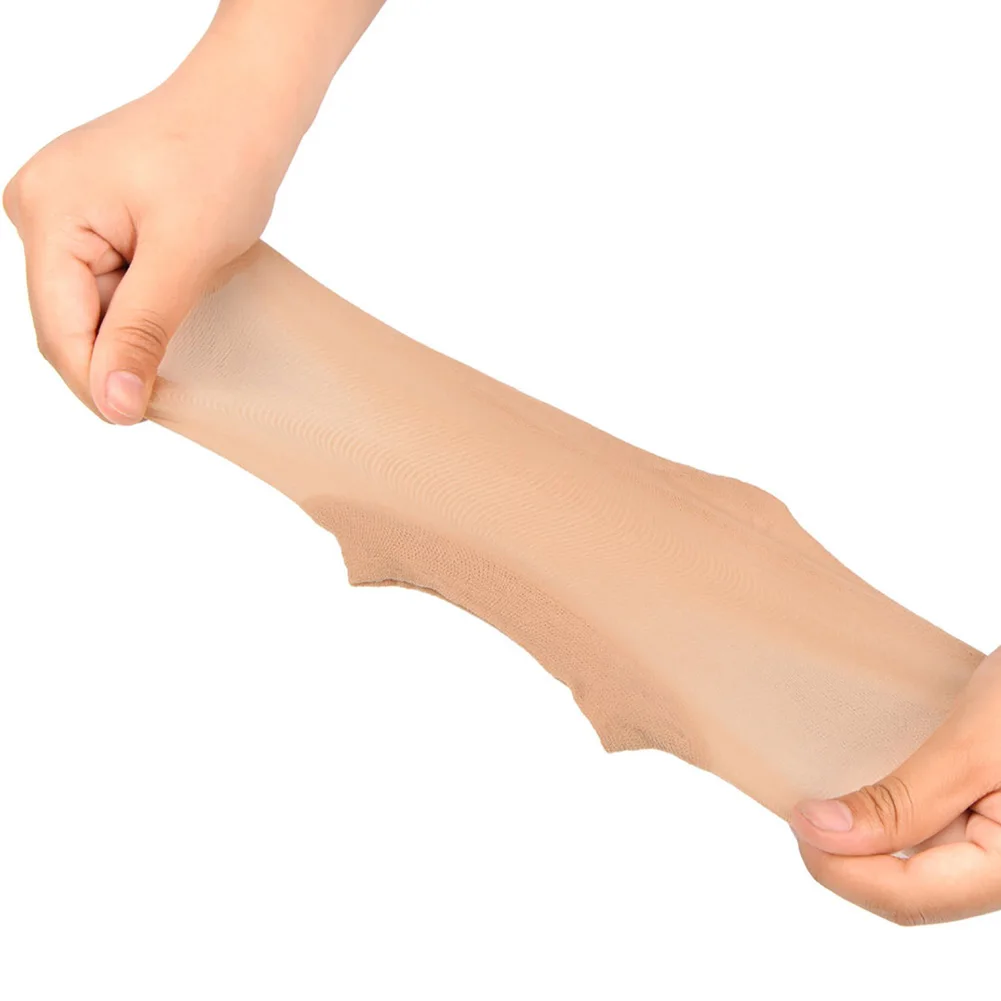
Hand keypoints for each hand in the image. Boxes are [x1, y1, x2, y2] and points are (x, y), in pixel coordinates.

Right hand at [2, 47, 292, 422]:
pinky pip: (107, 283)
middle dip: (117, 357)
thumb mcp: (184, 257)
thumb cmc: (221, 159)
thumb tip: (114, 403)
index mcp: (47, 213)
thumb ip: (142, 331)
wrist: (247, 105)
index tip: (142, 418)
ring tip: (185, 330)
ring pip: (91, 308)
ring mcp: (64, 213)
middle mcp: (41, 210)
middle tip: (170, 390)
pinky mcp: (94, 218)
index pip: (59, 330)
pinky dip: (141, 307)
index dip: (98, 383)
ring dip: (134, 331)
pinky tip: (175, 310)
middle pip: (69, 321)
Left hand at [790, 645, 1000, 924]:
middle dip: (851, 856)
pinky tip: (868, 780)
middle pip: (915, 887)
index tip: (796, 820)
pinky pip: (940, 830)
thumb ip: (903, 801)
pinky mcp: (997, 813)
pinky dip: (899, 812)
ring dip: (872, 836)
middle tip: (802, 805)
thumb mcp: (971, 745)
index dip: (840, 869)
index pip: (911, 898)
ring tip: (828, 793)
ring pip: (924, 861)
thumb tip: (821, 833)